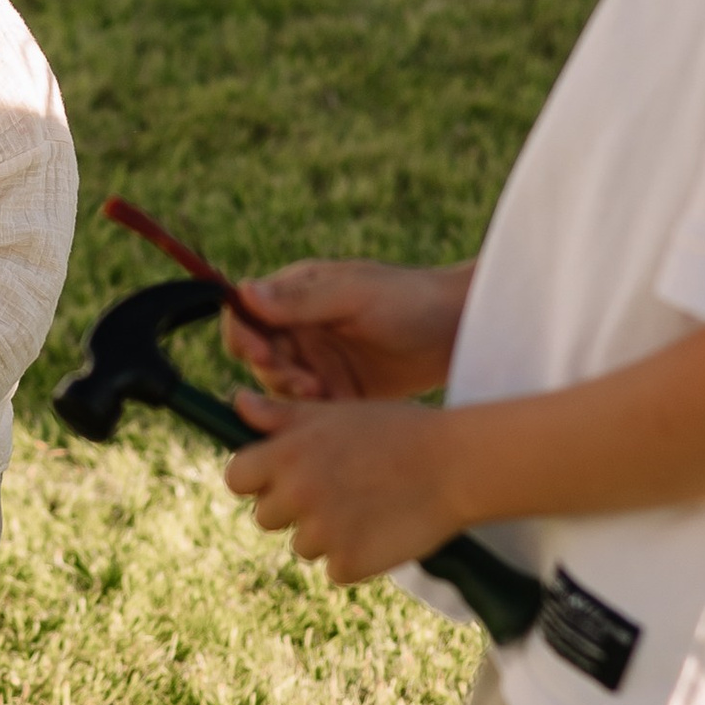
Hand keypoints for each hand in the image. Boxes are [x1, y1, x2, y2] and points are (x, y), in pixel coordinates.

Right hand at [222, 256, 471, 402]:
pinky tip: (335, 409)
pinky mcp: (337, 391)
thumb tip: (244, 291)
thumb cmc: (410, 299)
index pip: (245, 315)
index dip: (243, 336)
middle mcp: (300, 327)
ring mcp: (318, 361)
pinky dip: (313, 413)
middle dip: (273, 370)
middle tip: (303, 381)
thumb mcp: (354, 295)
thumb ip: (301, 300)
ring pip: (279, 386)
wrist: (460, 333)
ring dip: (292, 393)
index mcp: (296, 295)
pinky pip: (308, 408)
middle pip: (258, 357)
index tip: (260, 354)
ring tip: (323, 392)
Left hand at [223, 390, 464, 585]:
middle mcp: (297, 495)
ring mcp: (322, 534)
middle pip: (266, 517)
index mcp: (287, 455)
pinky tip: (382, 529)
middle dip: (294, 508)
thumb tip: (237, 402)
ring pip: (302, 545)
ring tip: (368, 505)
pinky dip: (355, 557)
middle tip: (339, 488)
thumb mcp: (334, 413)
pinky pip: (336, 568)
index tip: (282, 477)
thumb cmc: (395, 431)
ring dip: (327, 534)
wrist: (455, 465)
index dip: (257, 479)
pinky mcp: (349, 564)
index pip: (236, 479)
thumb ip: (280, 415)